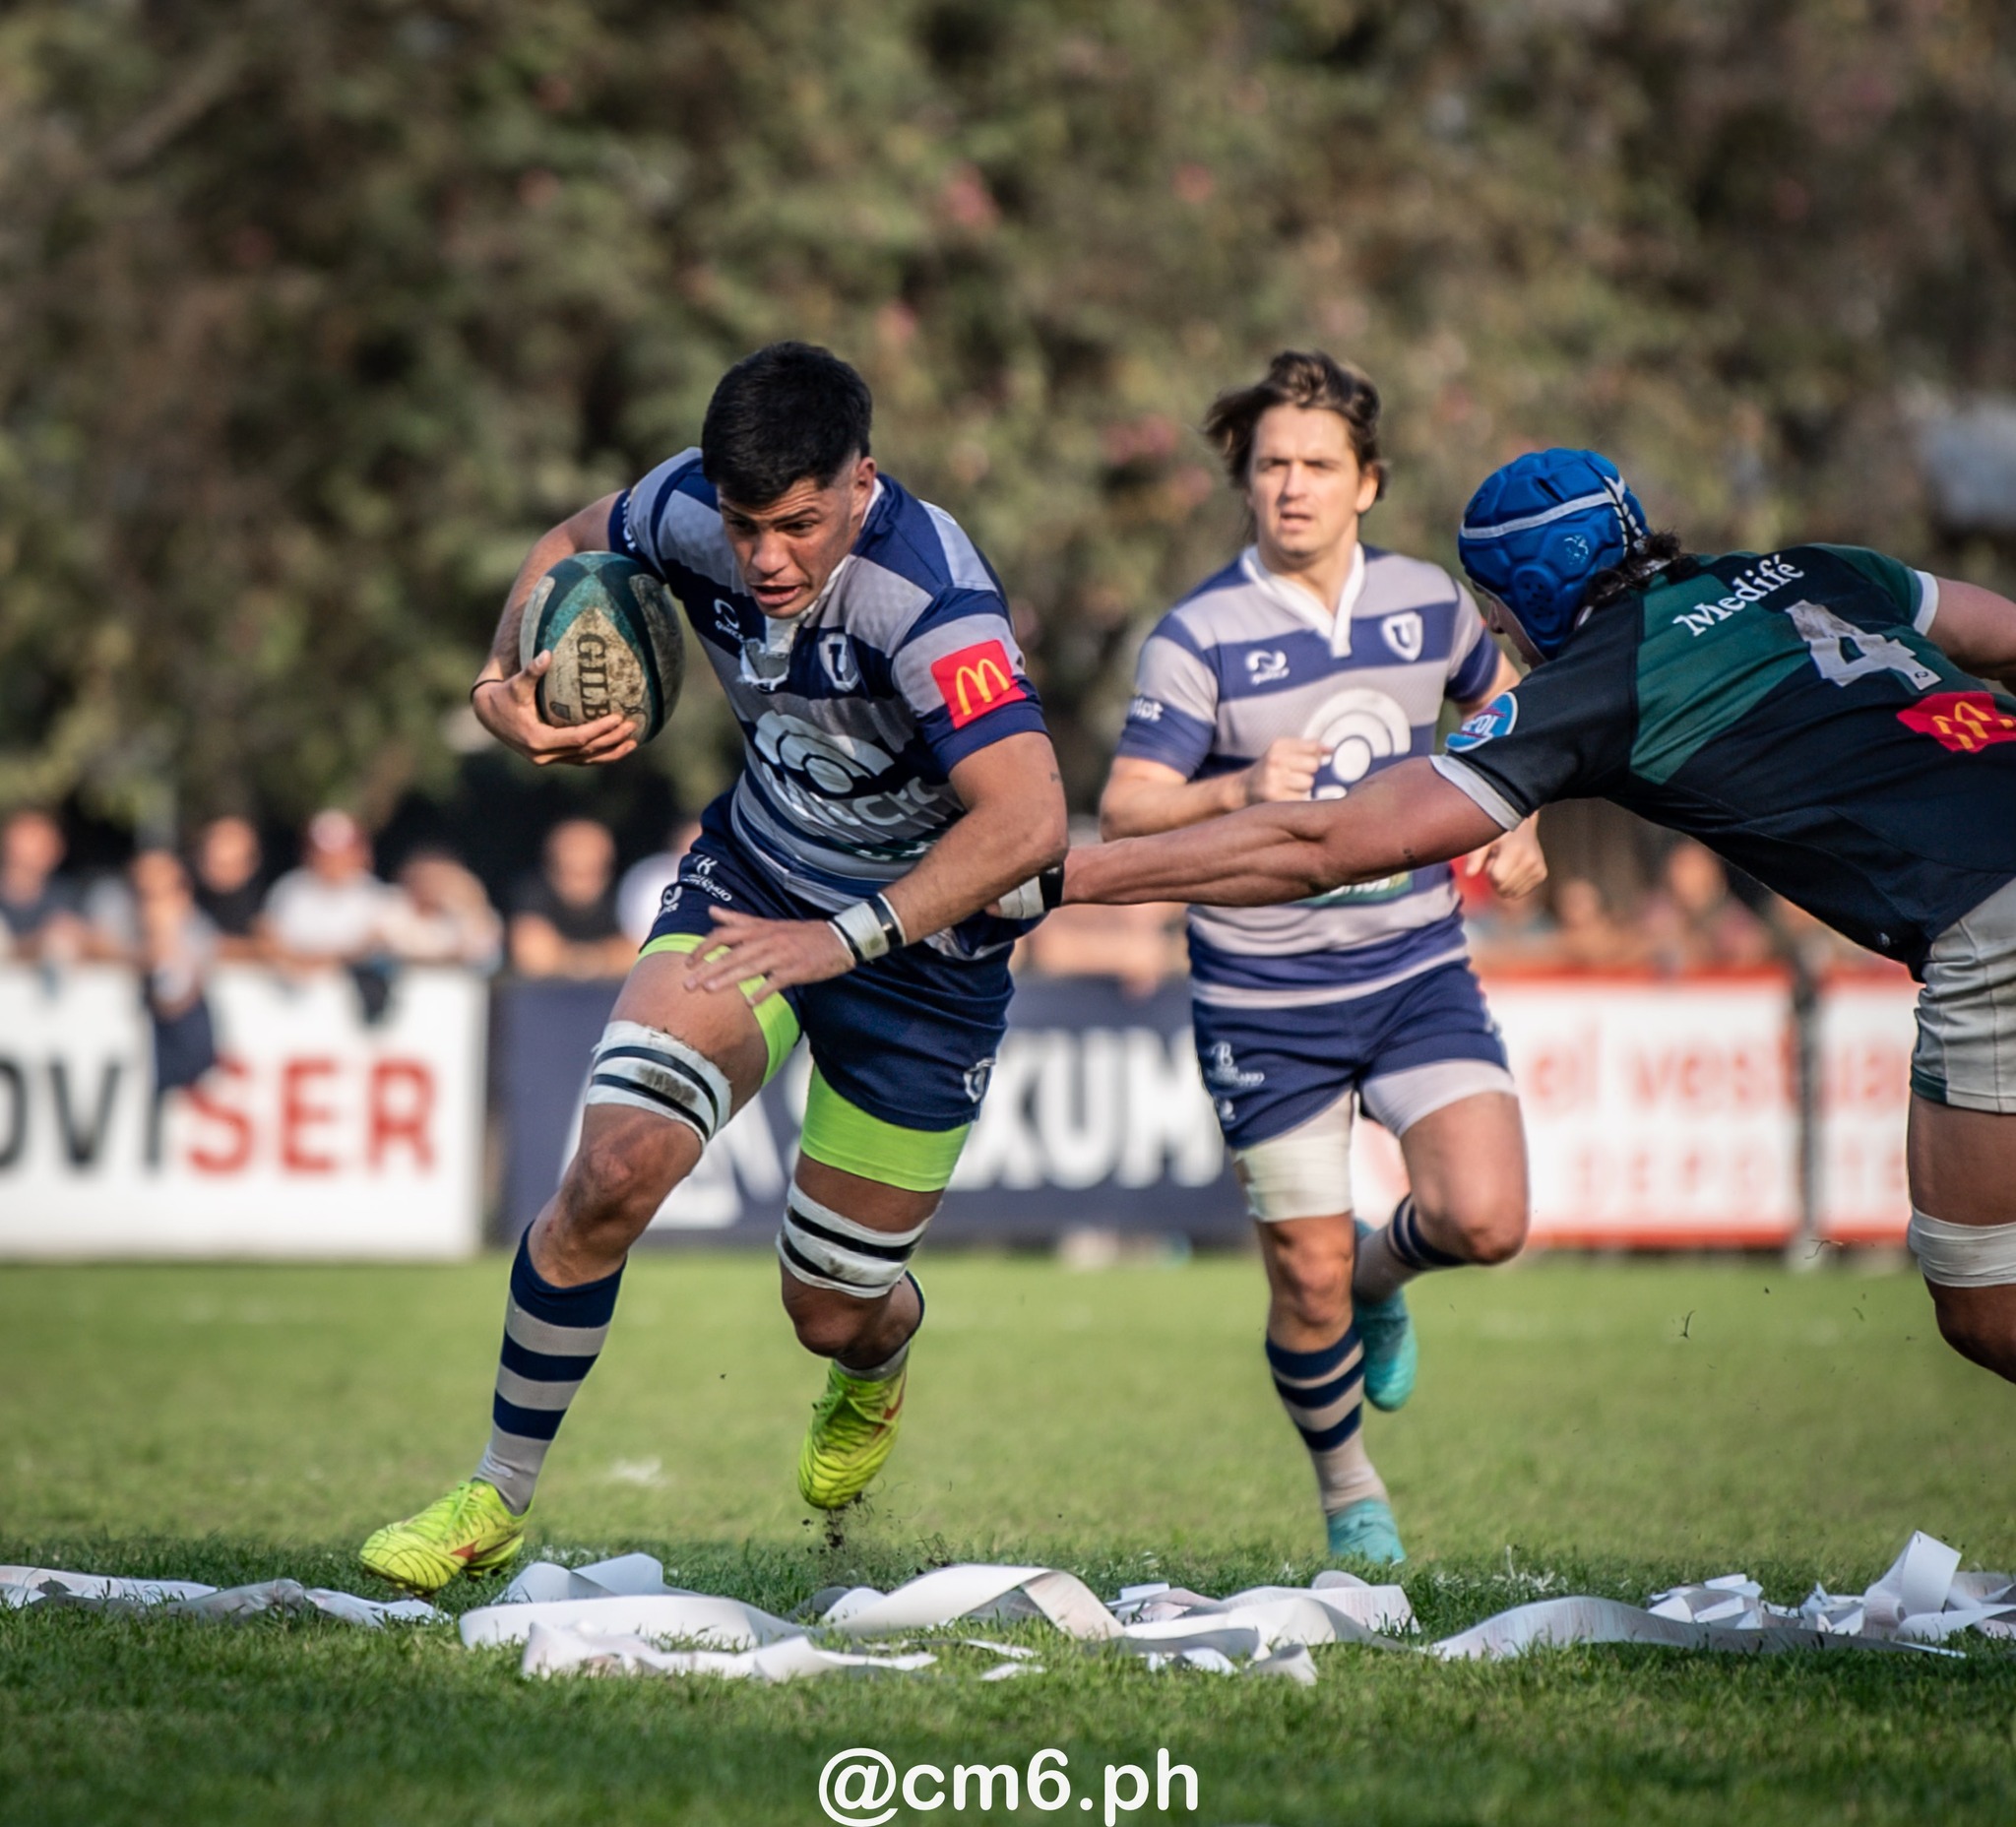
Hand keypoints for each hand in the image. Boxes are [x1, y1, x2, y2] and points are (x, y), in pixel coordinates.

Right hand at [471, 653, 638, 767]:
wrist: (488, 713)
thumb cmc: (504, 695)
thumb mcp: (516, 684)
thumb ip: (532, 671)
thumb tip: (547, 654)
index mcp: (537, 739)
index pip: (576, 738)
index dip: (598, 730)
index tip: (617, 718)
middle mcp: (544, 755)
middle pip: (585, 751)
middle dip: (611, 740)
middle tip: (632, 726)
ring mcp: (548, 759)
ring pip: (585, 760)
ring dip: (610, 752)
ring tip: (633, 742)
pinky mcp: (552, 758)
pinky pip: (580, 759)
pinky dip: (599, 755)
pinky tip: (617, 748)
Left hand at [684, 907, 854, 1001]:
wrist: (837, 938)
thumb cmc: (799, 934)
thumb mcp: (767, 923)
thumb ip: (738, 920)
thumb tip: (711, 912)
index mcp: (759, 929)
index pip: (724, 935)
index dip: (704, 947)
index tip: (688, 962)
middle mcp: (767, 940)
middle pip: (732, 954)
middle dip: (708, 968)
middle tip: (688, 984)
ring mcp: (781, 955)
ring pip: (750, 967)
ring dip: (728, 979)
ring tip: (709, 990)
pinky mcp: (796, 970)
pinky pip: (776, 981)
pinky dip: (763, 991)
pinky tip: (750, 1002)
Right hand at [1240, 737, 1329, 804]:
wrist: (1243, 789)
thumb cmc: (1270, 769)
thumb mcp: (1283, 752)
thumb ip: (1308, 748)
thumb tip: (1331, 750)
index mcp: (1278, 746)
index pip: (1313, 747)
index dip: (1314, 756)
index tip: (1305, 762)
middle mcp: (1275, 761)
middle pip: (1313, 765)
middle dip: (1308, 772)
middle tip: (1295, 776)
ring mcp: (1274, 780)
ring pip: (1308, 783)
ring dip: (1303, 787)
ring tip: (1289, 787)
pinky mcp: (1275, 799)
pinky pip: (1302, 798)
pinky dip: (1298, 799)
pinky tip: (1286, 797)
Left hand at [1463, 815, 1547, 898]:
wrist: (1522, 824)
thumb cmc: (1498, 832)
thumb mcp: (1484, 839)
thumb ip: (1475, 856)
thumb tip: (1469, 874)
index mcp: (1515, 851)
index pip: (1497, 878)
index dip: (1489, 872)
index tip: (1491, 858)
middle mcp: (1530, 861)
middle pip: (1503, 888)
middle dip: (1496, 879)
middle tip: (1498, 861)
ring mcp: (1538, 869)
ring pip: (1511, 894)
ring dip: (1504, 883)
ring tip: (1506, 863)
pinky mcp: (1541, 874)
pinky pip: (1520, 893)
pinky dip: (1512, 885)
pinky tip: (1513, 869)